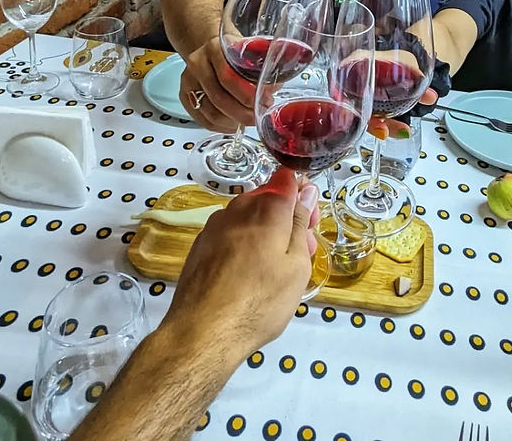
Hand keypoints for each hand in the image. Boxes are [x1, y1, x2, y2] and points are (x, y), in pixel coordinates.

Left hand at [161, 168, 318, 361]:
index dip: (303, 194)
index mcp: (268, 207)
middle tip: (301, 253)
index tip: (309, 221)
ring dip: (267, 232)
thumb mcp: (297, 264)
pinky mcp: (201, 244)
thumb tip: (306, 192)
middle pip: (269, 198)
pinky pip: (232, 233)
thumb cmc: (260, 302)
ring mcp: (216, 224)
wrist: (203, 331)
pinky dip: (246, 243)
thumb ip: (301, 222)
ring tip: (276, 269)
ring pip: (250, 216)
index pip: (288, 179)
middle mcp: (239, 207)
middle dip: (288, 217)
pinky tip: (250, 274)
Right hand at [178, 35, 255, 129]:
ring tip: (249, 120)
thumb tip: (274, 87)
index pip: (228, 77)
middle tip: (258, 116)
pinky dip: (221, 126)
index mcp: (214, 49)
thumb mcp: (247, 49)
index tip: (263, 101)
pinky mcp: (184, 95)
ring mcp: (188, 80)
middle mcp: (198, 63)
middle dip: (243, 112)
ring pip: (211, 112)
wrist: (209, 48)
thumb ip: (259, 66)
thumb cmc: (231, 50)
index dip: (247, 94)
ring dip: (233, 121)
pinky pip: (203, 119)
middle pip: (219, 98)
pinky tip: (234, 124)